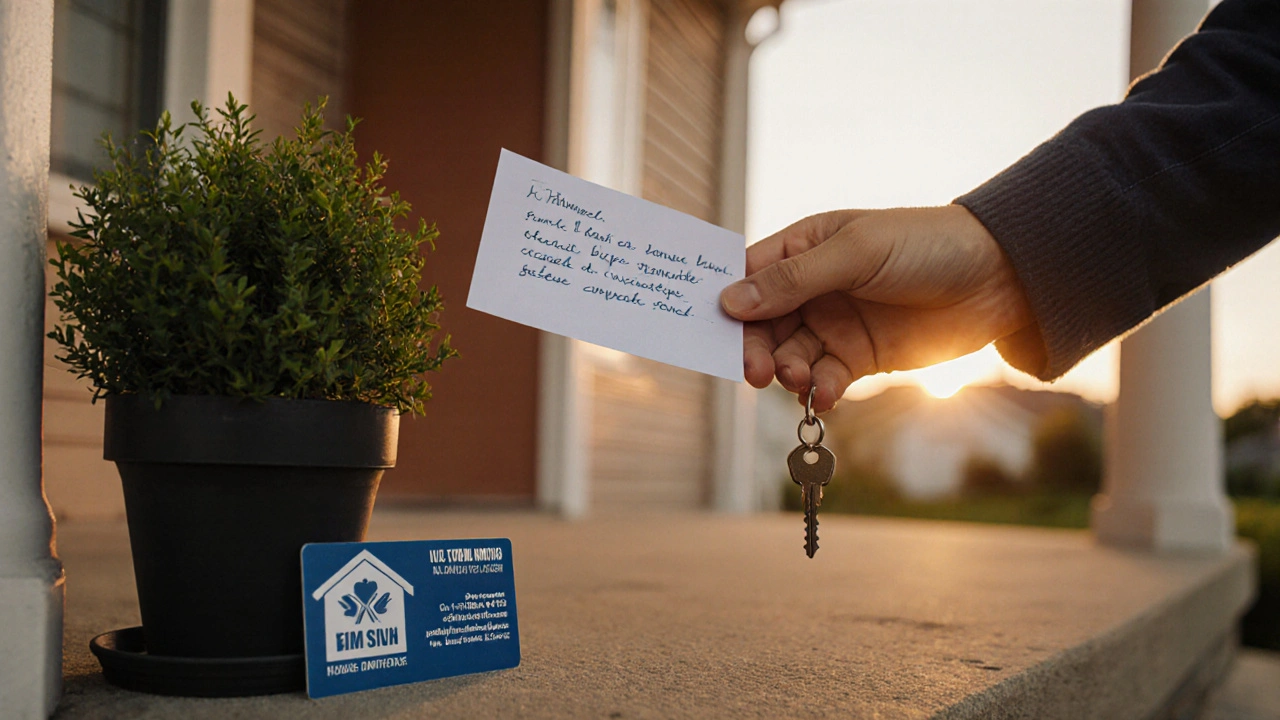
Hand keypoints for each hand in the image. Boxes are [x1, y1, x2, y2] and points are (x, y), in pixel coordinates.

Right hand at [719, 205, 1033, 411]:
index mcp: (804, 247)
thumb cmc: (926, 245)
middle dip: (755, 348)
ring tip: (798, 379)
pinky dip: (818, 390)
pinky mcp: (859, 358)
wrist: (1000, 278)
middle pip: (762, 324)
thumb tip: (729, 302)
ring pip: (789, 355)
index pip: (749, 276)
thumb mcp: (856, 253)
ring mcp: (835, 324)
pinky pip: (824, 379)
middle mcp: (812, 288)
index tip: (713, 330)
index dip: (728, 302)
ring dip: (787, 371)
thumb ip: (794, 279)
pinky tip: (825, 395)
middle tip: (757, 371)